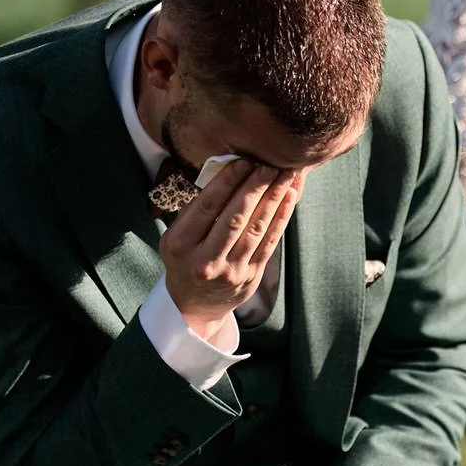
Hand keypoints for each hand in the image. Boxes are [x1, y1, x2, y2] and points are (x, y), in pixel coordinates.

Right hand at [159, 160, 300, 340]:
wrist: (194, 304)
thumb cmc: (186, 257)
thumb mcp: (176, 235)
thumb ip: (196, 209)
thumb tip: (227, 170)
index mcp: (180, 245)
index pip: (207, 207)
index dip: (228, 182)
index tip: (244, 162)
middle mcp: (204, 260)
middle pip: (234, 218)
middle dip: (255, 188)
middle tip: (269, 165)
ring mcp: (229, 271)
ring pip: (255, 229)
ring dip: (273, 199)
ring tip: (284, 176)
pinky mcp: (250, 276)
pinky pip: (269, 242)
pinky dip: (281, 218)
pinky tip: (288, 198)